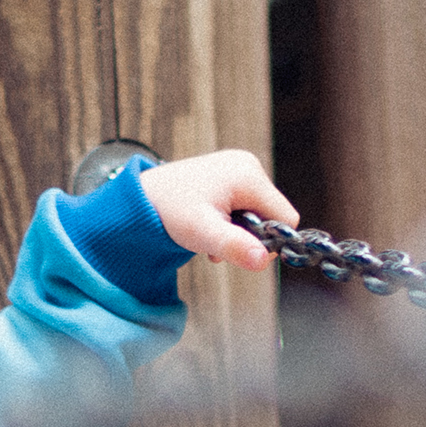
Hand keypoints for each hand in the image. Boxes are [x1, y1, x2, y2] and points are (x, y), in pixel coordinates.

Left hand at [137, 150, 295, 270]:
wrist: (140, 198)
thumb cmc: (168, 211)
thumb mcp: (202, 233)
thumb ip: (234, 246)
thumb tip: (264, 261)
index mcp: (248, 176)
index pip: (286, 218)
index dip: (270, 241)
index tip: (241, 250)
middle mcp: (248, 165)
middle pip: (272, 215)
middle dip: (250, 236)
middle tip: (218, 242)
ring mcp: (240, 167)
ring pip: (258, 213)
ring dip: (238, 232)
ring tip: (209, 233)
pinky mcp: (231, 174)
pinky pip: (245, 205)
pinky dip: (231, 221)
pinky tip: (209, 224)